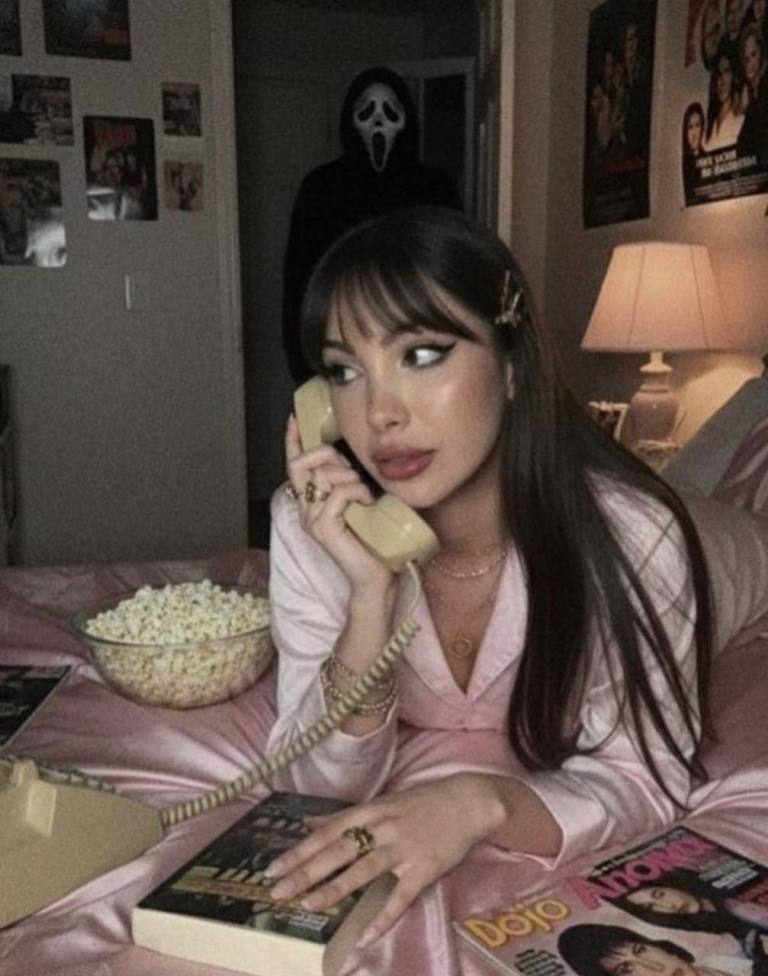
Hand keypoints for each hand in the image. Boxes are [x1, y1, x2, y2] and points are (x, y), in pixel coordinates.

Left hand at [265, 775, 497, 945]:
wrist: (467, 802)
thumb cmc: (422, 803)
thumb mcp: (381, 803)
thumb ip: (345, 817)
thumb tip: (308, 823)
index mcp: (370, 812)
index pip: (327, 832)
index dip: (299, 851)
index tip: (273, 868)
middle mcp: (382, 828)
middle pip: (338, 851)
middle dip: (305, 872)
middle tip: (277, 891)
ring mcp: (403, 848)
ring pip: (363, 871)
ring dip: (334, 889)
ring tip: (308, 905)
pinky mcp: (424, 869)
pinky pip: (400, 898)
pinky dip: (381, 918)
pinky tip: (363, 936)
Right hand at [285, 415, 391, 592]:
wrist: (374, 577)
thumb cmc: (371, 540)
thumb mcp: (357, 503)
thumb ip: (346, 483)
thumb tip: (347, 460)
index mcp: (310, 503)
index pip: (294, 466)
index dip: (292, 441)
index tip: (294, 419)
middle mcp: (305, 510)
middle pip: (304, 464)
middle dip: (329, 456)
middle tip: (352, 471)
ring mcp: (311, 520)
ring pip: (324, 476)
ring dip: (350, 478)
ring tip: (365, 495)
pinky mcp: (323, 528)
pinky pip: (338, 494)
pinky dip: (357, 492)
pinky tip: (367, 504)